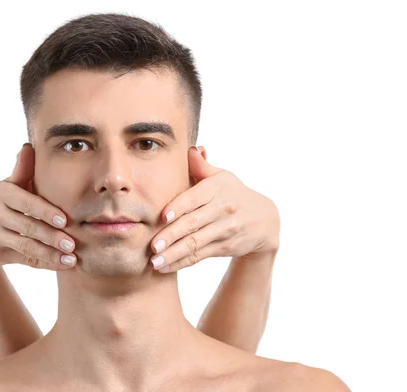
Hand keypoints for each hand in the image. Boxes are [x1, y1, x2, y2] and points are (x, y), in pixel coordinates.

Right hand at [0, 143, 77, 270]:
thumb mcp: (9, 185)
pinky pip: (25, 259)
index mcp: (1, 192)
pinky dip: (45, 263)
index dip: (45, 212)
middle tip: (73, 243)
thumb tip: (29, 146)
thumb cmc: (0, 203)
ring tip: (71, 258)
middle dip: (52, 236)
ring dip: (50, 253)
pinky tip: (62, 264)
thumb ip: (23, 170)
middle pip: (27, 226)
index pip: (26, 202)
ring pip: (26, 246)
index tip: (65, 220)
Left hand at [149, 146, 279, 272]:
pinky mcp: (226, 246)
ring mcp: (225, 230)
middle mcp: (222, 209)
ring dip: (174, 254)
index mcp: (216, 188)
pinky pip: (200, 256)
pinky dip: (181, 263)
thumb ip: (201, 167)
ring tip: (154, 262)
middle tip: (152, 246)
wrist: (265, 220)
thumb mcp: (222, 177)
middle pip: (193, 223)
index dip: (178, 207)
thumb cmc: (233, 193)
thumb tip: (190, 149)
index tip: (162, 217)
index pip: (194, 198)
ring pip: (195, 243)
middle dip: (171, 235)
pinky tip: (164, 268)